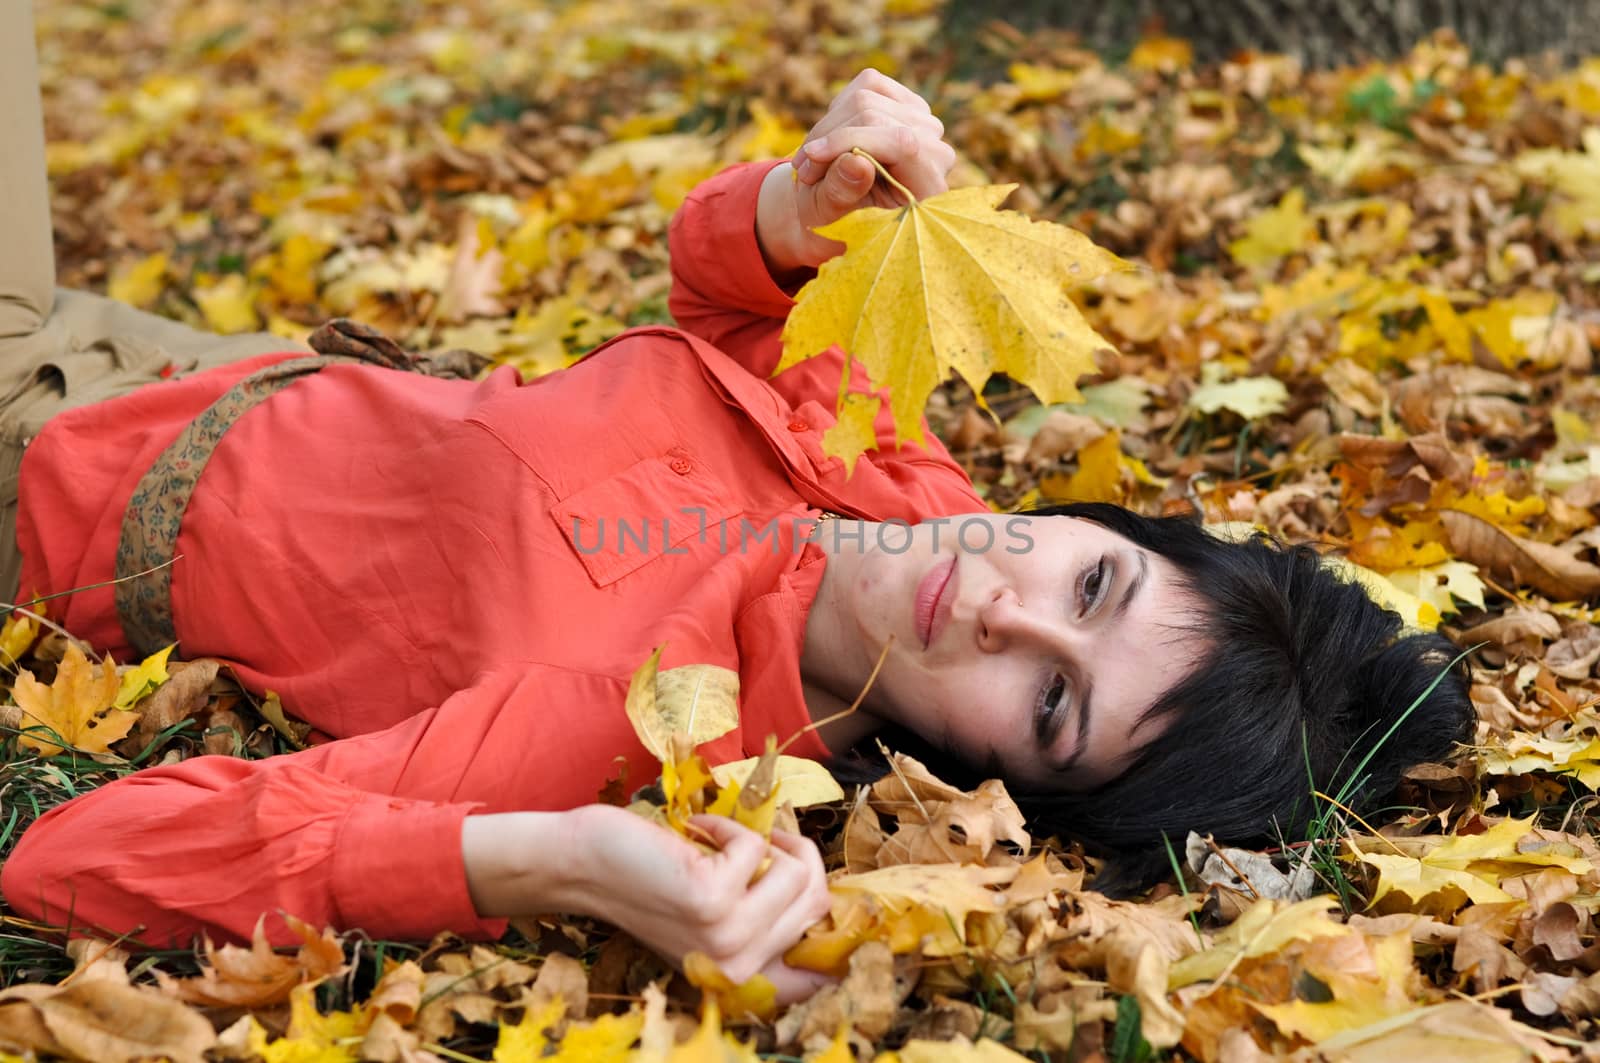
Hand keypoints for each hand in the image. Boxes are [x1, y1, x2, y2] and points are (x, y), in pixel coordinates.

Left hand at [462, 806, 832, 1001]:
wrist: (586, 865)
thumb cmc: (651, 881)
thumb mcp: (714, 916)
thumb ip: (764, 918)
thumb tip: (826, 892)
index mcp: (743, 978)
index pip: (818, 978)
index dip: (841, 935)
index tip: (826, 892)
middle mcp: (739, 969)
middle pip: (818, 900)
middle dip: (798, 854)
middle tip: (762, 838)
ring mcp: (726, 938)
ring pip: (798, 872)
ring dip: (765, 837)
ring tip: (724, 838)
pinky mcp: (711, 900)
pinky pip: (757, 846)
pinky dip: (728, 826)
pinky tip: (694, 833)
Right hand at [756, 68, 956, 277]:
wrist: (834, 205)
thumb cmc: (833, 218)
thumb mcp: (829, 215)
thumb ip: (842, 192)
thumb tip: (857, 161)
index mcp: (928, 190)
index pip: (901, 143)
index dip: (852, 142)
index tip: (811, 158)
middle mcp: (935, 150)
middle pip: (878, 118)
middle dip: (831, 140)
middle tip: (803, 171)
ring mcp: (924, 121)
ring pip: (866, 98)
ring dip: (828, 128)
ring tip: (812, 160)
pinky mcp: (906, 99)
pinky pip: (867, 84)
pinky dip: (838, 109)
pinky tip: (833, 137)